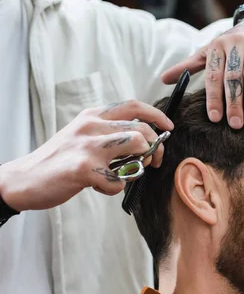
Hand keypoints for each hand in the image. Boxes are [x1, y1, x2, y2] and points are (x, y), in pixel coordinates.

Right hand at [0, 100, 173, 211]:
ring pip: (136, 144)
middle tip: (153, 162)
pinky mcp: (84, 168)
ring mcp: (87, 146)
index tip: (168, 127)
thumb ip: (109, 135)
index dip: (156, 115)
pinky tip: (99, 188)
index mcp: (92, 116)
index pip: (133, 105)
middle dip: (155, 147)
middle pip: (141, 128)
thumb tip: (144, 143)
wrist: (25, 179)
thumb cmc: (59, 161)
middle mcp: (91, 126)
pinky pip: (119, 180)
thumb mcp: (82, 137)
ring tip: (124, 174)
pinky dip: (115, 188)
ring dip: (140, 164)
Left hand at [162, 14, 243, 129]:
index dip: (213, 98)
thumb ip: (189, 67)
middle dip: (233, 102)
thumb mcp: (209, 53)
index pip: (213, 76)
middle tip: (235, 124)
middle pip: (233, 76)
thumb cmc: (231, 45)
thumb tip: (164, 80)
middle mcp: (235, 43)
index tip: (214, 118)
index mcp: (216, 47)